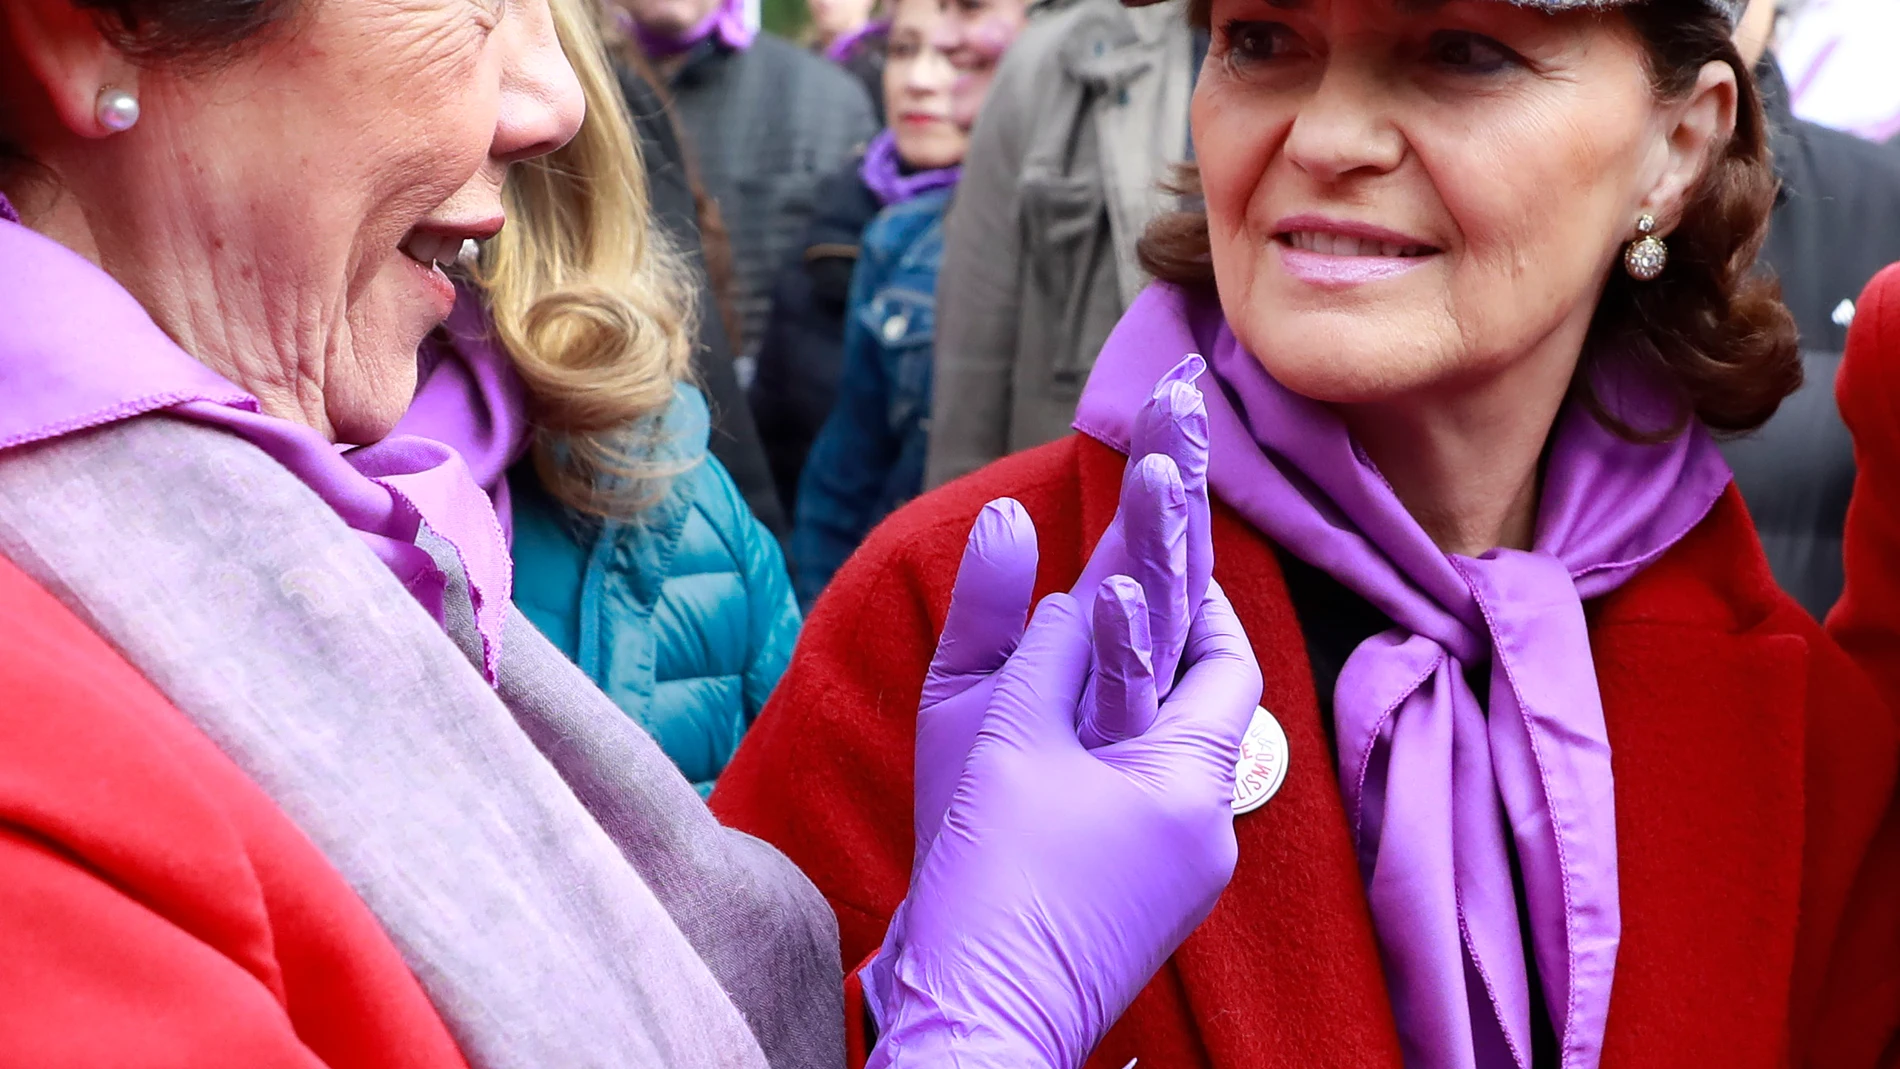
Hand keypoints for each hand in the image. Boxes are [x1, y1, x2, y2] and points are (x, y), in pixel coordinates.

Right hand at [868, 580, 1261, 1068]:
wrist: (975, 1029)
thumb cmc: (995, 886)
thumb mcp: (1008, 740)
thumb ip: (1034, 641)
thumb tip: (1039, 549)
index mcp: (1194, 789)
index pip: (1227, 664)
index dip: (1196, 600)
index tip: (1156, 554)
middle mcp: (1205, 836)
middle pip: (1196, 710)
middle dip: (1150, 647)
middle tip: (1107, 591)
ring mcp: (1175, 879)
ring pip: (1158, 757)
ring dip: (1119, 704)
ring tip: (1068, 657)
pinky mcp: (1136, 905)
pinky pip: (1134, 806)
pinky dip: (1102, 759)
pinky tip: (1051, 743)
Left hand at [907, 359, 1212, 860]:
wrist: (988, 965)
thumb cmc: (974, 832)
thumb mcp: (966, 700)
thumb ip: (990, 609)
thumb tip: (1010, 515)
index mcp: (1099, 671)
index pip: (1140, 565)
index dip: (1156, 489)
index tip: (1170, 406)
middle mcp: (1132, 704)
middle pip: (1165, 583)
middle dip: (1174, 490)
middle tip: (1185, 396)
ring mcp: (1140, 754)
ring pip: (1164, 638)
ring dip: (1158, 550)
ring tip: (1159, 470)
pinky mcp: (1150, 807)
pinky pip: (1140, 715)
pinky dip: (1125, 652)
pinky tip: (1105, 593)